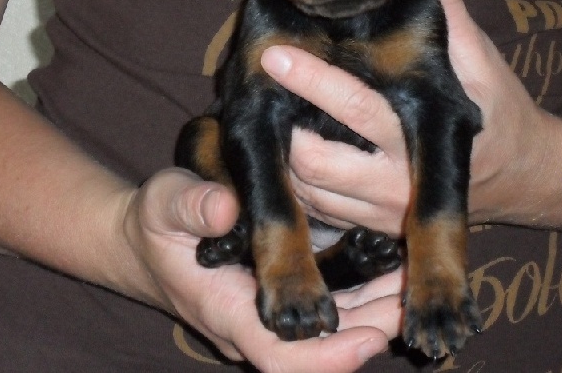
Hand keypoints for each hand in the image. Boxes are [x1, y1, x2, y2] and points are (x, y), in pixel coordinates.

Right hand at [120, 168, 398, 371]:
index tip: (369, 339)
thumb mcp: (164, 204)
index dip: (327, 357)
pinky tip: (392, 268)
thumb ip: (189, 206)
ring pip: (332, 330)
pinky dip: (364, 294)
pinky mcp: (286, 295)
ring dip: (374, 312)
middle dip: (369, 332)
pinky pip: (331, 306)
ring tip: (413, 282)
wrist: (148, 242)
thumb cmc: (157, 223)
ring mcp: (273, 312)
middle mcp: (256, 322)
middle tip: (411, 302)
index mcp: (227, 310)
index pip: (280, 355)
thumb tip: (224, 208)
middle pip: (321, 351)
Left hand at [261, 0, 556, 229]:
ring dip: (281, 155)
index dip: (310, 79)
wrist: (522, 176)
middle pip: (314, 161)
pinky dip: (296, 182)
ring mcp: (382, 211)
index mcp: (424, 131)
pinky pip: (318, 210)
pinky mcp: (373, 226)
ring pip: (308, 191)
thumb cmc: (499, 109)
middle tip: (261, 88)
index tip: (273, 52)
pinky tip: (290, 148)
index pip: (356, 107)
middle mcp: (397, 181)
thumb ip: (445, 3)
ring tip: (270, 113)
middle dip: (281, 126)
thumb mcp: (479, 57)